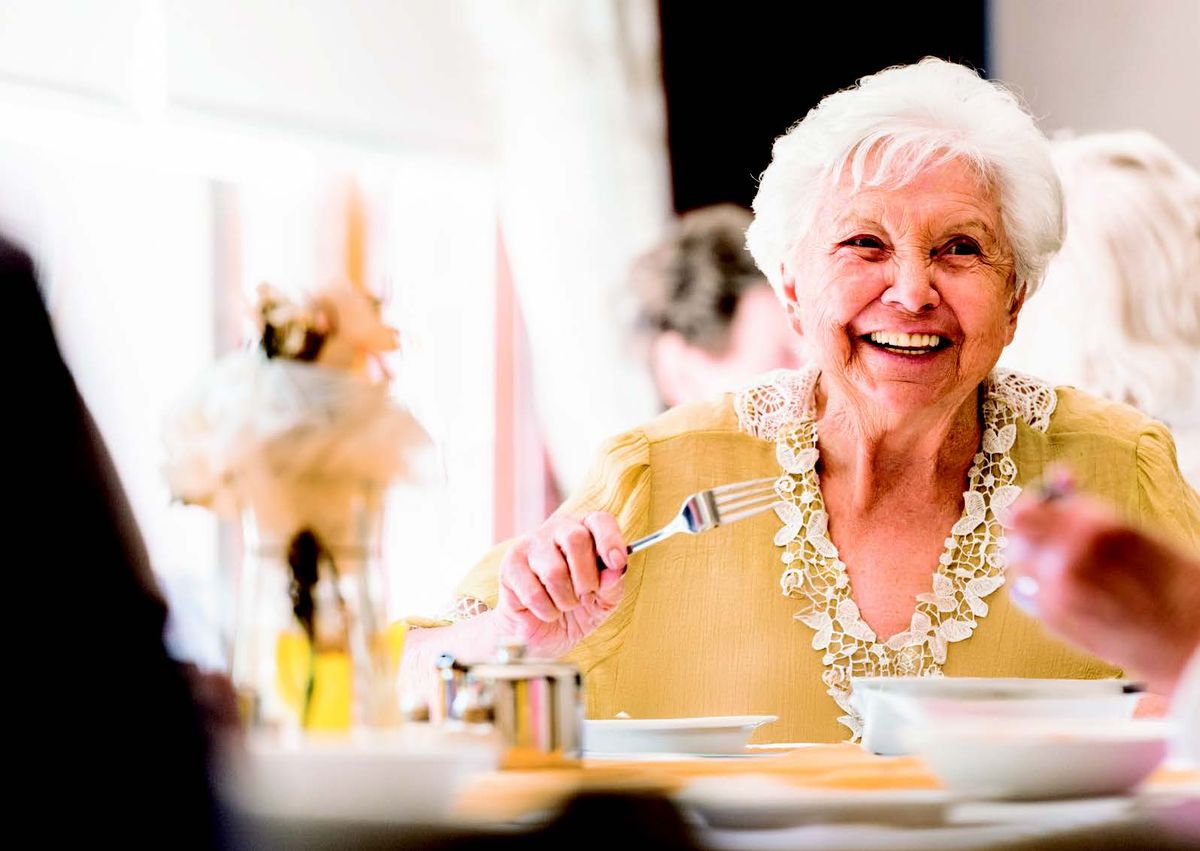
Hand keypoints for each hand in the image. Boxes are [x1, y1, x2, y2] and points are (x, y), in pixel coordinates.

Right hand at [495, 512, 627, 657]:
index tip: (617, 562)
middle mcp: (556, 530)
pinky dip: (546, 611)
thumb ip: (613, 585)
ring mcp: (529, 545)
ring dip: (566, 600)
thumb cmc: (577, 609)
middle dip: (587, 578)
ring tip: (564, 605)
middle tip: (586, 596)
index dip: (610, 540)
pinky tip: (545, 611)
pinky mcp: (509, 567)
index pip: (599, 521)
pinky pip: (534, 594)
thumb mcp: (604, 601)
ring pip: (554, 571)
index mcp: (584, 530)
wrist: (543, 631)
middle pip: (576, 539)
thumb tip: (615, 571)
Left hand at [1007, 486, 1199, 694]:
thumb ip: (1087, 506)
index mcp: (1093, 529)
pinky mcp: (1052, 621)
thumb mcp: (1135, 531)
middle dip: (1032, 532)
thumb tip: (1060, 477)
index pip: (1027, 509)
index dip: (1033, 505)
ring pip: (1017, 565)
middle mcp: (1066, 560)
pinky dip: (1037, 586)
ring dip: (1032, 559)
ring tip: (1065, 564)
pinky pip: (1025, 593)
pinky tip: (1066, 588)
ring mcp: (1056, 595)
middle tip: (1053, 534)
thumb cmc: (1172, 584)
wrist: (1188, 640)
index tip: (1040, 505)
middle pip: (1017, 536)